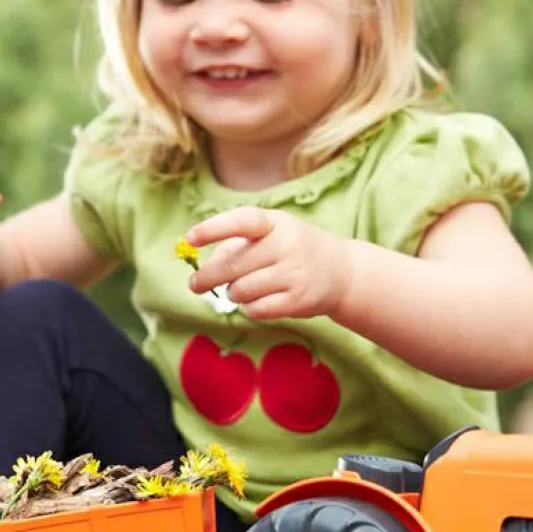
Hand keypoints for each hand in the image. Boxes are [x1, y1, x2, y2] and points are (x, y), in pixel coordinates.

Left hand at [186, 208, 351, 320]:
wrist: (341, 272)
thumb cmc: (293, 249)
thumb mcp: (271, 234)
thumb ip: (237, 246)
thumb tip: (205, 272)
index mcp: (276, 223)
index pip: (242, 221)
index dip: (214, 229)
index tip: (191, 238)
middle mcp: (286, 246)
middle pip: (233, 265)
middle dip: (207, 277)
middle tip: (195, 285)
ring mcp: (294, 274)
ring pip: (241, 291)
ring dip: (234, 293)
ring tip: (243, 288)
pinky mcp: (298, 300)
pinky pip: (256, 310)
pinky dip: (249, 308)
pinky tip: (258, 301)